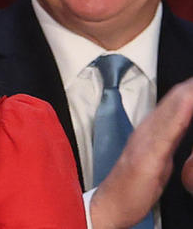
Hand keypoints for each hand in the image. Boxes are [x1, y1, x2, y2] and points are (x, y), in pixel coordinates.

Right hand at [91, 78, 192, 228]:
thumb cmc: (132, 185)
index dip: (189, 90)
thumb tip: (184, 119)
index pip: (176, 102)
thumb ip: (170, 136)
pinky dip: (177, 116)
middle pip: (174, 101)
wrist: (109, 206)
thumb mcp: (158, 157)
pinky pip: (164, 134)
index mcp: (151, 130)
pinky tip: (187, 103)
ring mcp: (145, 143)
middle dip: (189, 88)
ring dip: (186, 95)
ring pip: (170, 112)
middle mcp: (147, 131)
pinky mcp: (146, 159)